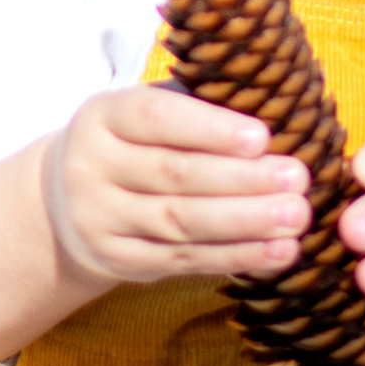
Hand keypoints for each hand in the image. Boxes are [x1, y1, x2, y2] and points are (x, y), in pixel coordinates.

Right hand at [42, 86, 310, 290]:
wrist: (67, 199)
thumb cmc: (135, 142)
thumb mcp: (146, 111)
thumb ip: (197, 105)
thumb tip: (275, 106)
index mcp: (103, 115)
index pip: (155, 118)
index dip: (209, 128)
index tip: (262, 136)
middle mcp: (91, 166)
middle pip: (173, 175)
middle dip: (241, 178)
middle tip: (297, 179)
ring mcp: (100, 218)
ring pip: (179, 222)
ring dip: (245, 222)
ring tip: (296, 217)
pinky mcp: (117, 259)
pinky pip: (182, 260)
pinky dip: (235, 257)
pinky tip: (277, 252)